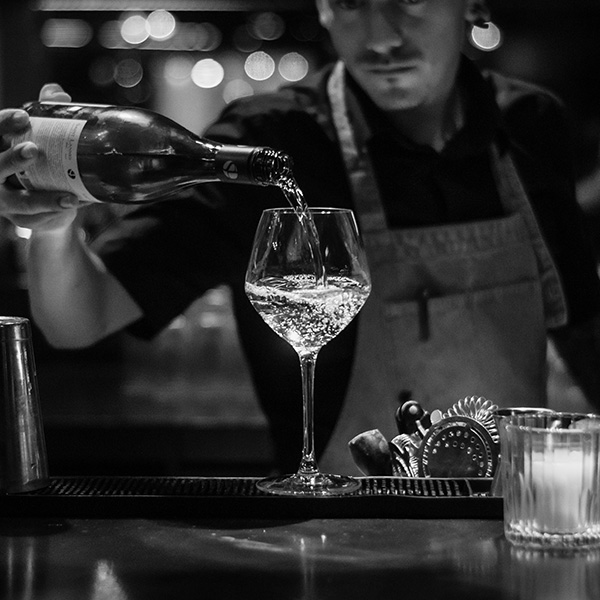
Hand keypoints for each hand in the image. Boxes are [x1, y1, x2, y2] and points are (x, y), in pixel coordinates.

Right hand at [0, 83, 81, 232]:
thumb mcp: (36, 135)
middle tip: (33, 150)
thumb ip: (45, 114)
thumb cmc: (32, 160)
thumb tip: (59, 94)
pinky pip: (37, 219)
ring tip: (70, 197)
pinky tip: (75, 204)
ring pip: (18, 202)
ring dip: (43, 199)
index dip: (2, 124)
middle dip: (11, 159)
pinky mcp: (20, 219)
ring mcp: (4, 201)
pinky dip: (56, 213)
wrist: (37, 202)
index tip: (23, 116)